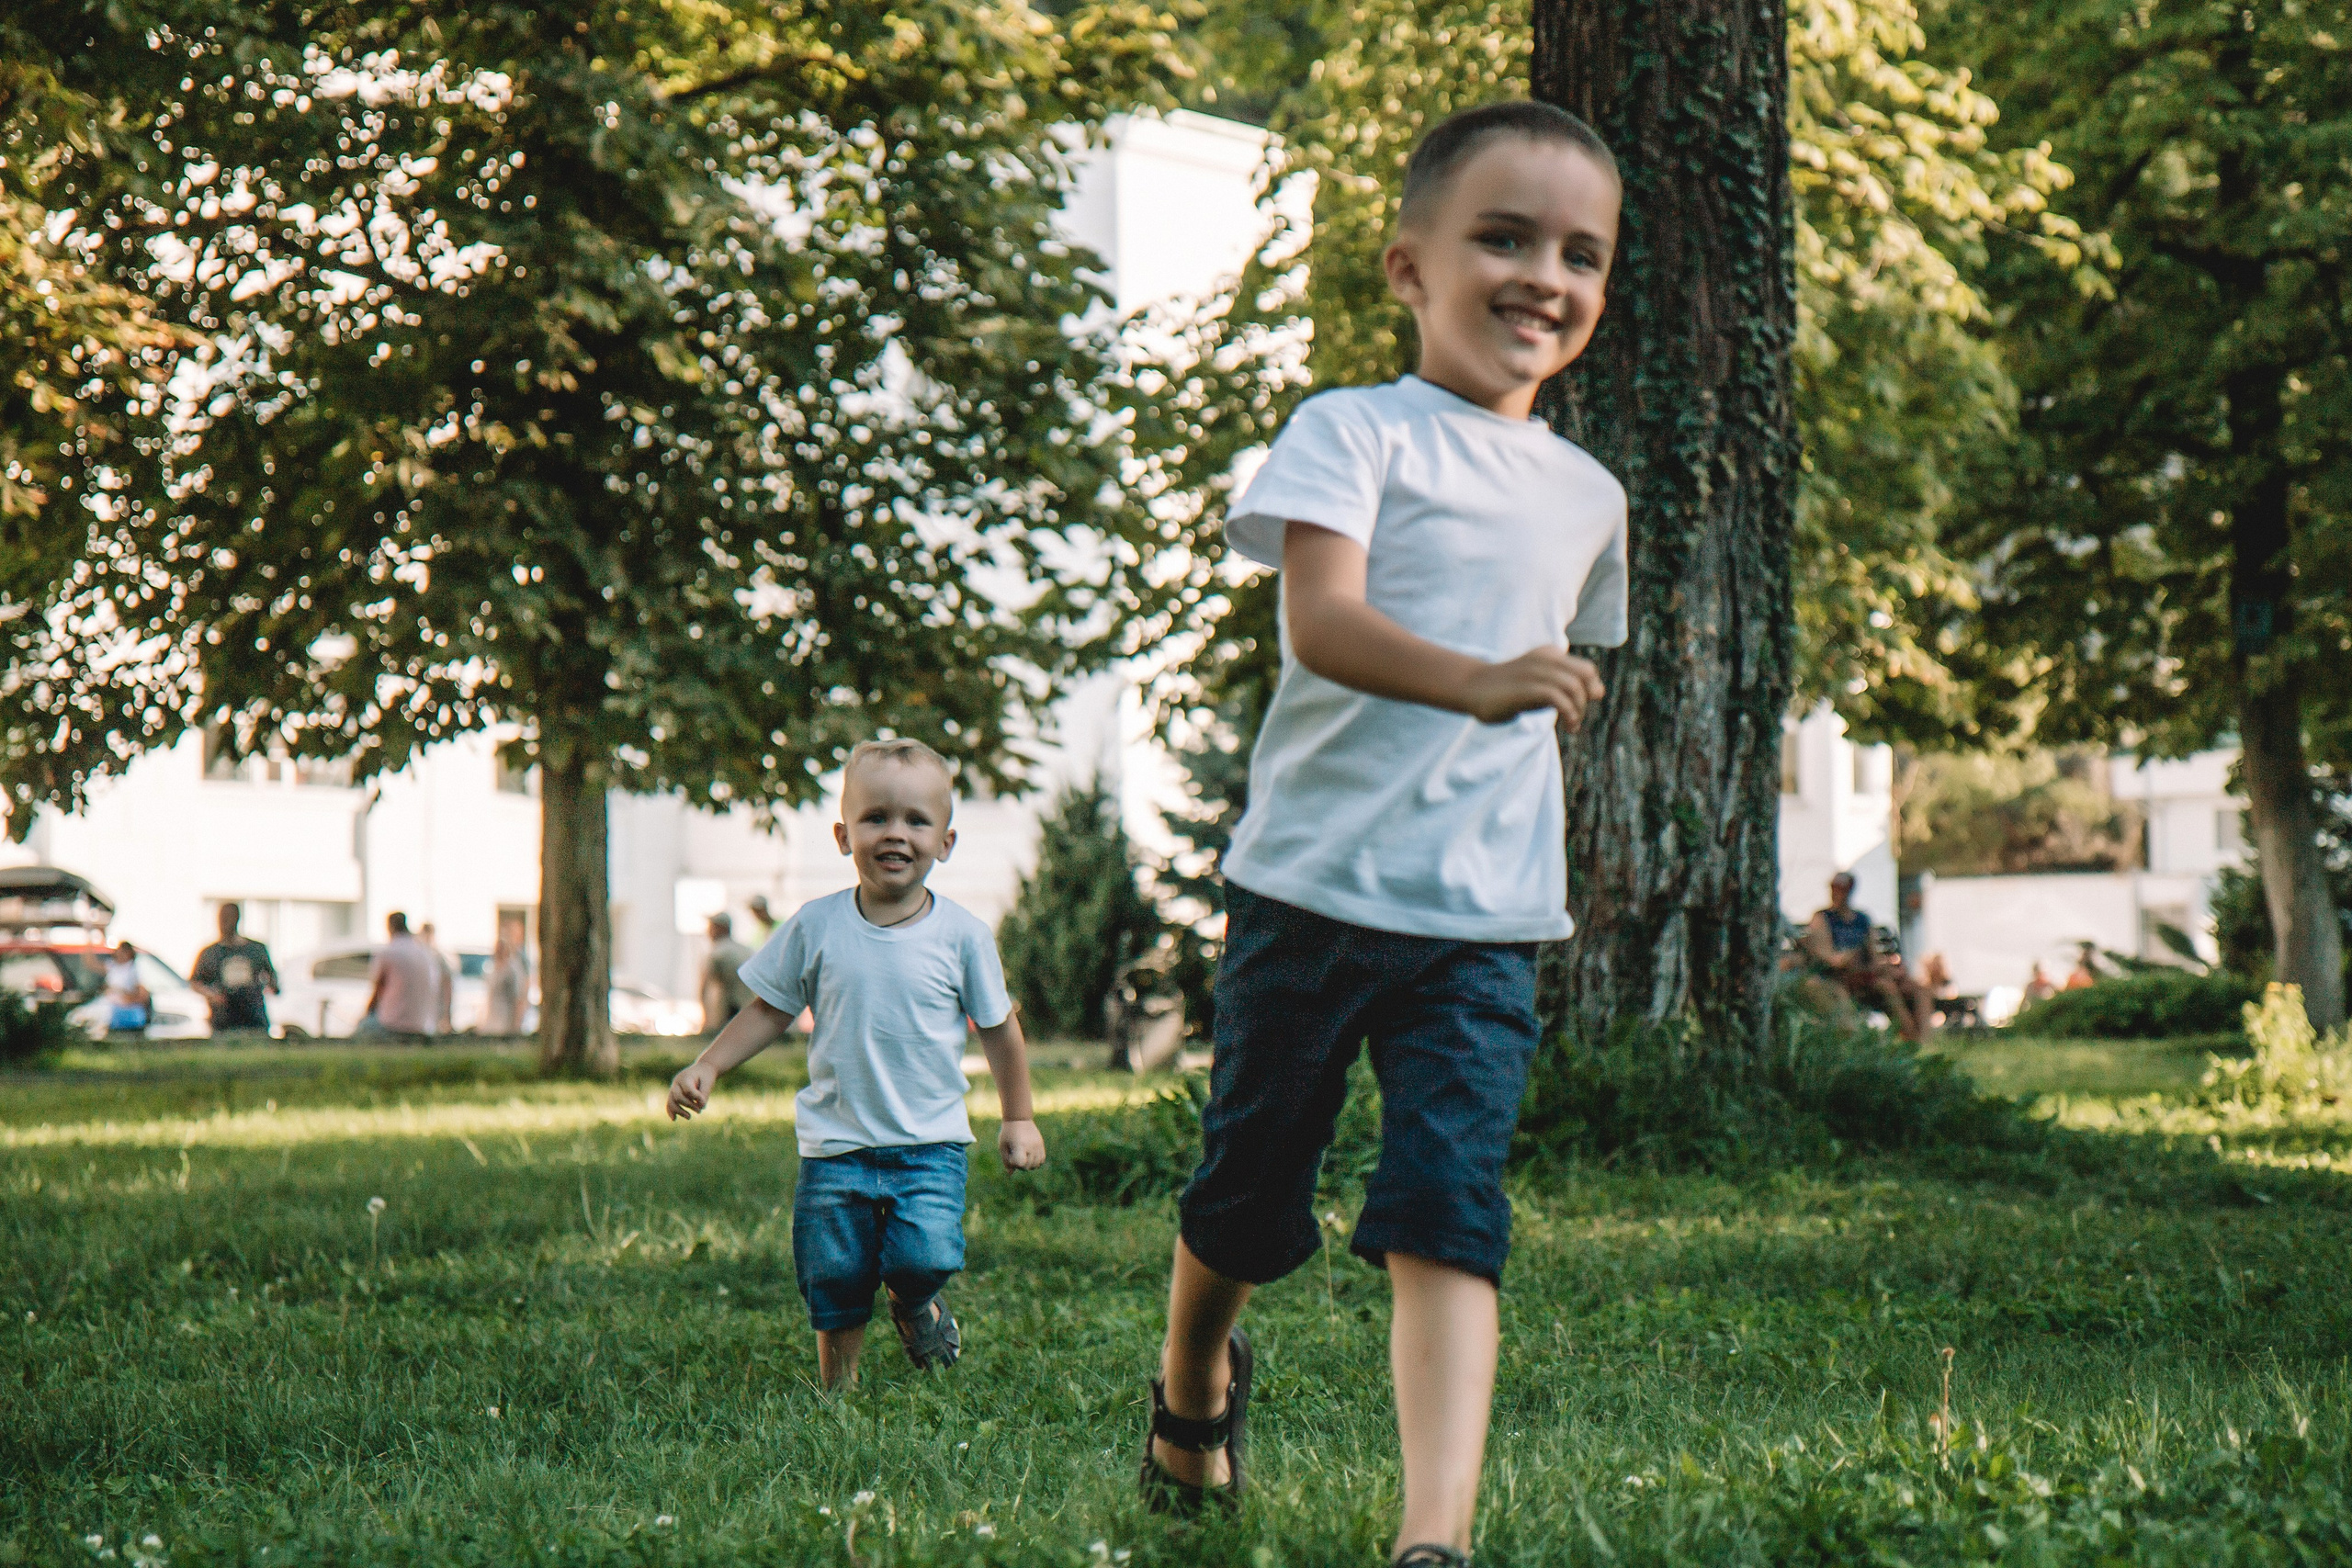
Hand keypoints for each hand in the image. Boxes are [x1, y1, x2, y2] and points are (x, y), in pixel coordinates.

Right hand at [667, 1060, 715, 1120]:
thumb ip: (704, 1094)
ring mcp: (674, 1087)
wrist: (703, 1069)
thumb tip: (701, 1107)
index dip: (696, 1098)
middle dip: (688, 1105)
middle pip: (678, 1097)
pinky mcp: (674, 1093)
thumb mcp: (708, 1083)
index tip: (704, 1103)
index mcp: (686, 1076)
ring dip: (679, 1111)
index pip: (688, 1090)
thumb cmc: (706, 1076)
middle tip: (699, 1111)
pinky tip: (674, 1119)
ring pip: (671, 1101)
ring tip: (689, 1117)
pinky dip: (671, 1111)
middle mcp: (677, 1082)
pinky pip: (670, 1103)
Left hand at [998, 1119, 1045, 1171]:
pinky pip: (1042, 1159)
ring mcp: (1038, 1145)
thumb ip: (1006, 1161)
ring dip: (1029, 1165)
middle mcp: (1031, 1146)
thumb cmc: (1008, 1132)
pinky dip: (1036, 1162)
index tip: (1010, 1156)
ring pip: (1036, 1165)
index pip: (1021, 1163)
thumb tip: (1010, 1174)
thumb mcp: (1003, 1146)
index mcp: (1020, 1146)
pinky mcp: (1041, 1144)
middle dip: (1020, 1165)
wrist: (1019, 1118)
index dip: (1014, 1164)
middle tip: (1015, 1155)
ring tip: (1023, 1156)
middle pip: (1028, 1166)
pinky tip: (1029, 1156)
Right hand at [1462, 647, 1607, 729]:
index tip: (1578, 708)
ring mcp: (1535, 672)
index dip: (1590, 690)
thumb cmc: (1508, 690)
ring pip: (1574, 686)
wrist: (1472, 688)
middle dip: (1586, 699)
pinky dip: (1570, 713)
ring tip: (1572, 725)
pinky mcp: (1526, 688)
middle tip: (1576, 717)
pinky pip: (1559, 697)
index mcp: (1550, 655)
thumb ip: (1567, 686)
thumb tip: (1600, 691)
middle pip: (1585, 674)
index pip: (1586, 669)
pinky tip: (1568, 726)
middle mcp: (1546, 658)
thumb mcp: (1541, 686)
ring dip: (1579, 710)